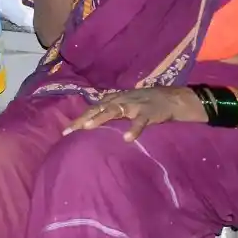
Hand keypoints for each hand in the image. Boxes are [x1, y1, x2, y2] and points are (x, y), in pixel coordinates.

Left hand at [63, 87, 203, 140]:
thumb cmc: (146, 104)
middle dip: (83, 119)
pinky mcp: (148, 112)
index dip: (79, 118)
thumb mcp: (126, 105)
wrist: (172, 98)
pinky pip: (140, 121)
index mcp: (114, 100)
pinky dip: (133, 129)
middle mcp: (120, 100)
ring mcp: (134, 105)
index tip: (65, 131)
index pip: (92, 109)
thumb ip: (112, 112)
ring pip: (114, 111)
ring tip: (88, 128)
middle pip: (97, 108)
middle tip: (69, 131)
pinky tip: (127, 139)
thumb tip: (94, 123)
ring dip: (101, 118)